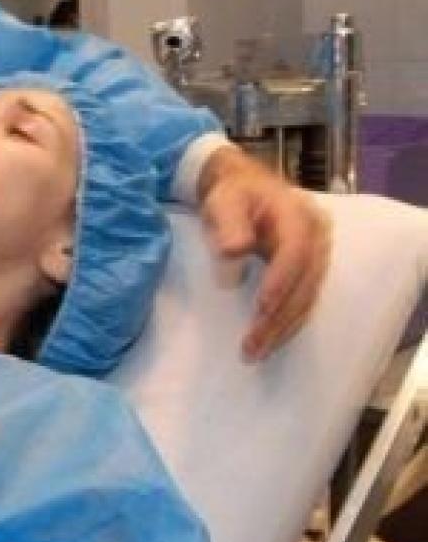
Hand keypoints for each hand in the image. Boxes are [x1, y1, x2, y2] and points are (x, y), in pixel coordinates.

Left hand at [198, 146, 331, 360]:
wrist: (246, 189)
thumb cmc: (233, 196)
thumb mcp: (224, 201)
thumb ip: (229, 223)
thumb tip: (234, 250)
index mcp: (298, 216)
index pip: (295, 252)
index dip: (281, 281)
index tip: (262, 307)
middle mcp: (317, 239)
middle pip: (305, 284)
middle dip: (279, 317)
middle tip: (251, 344)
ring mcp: (317, 258)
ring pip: (306, 299)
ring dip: (283, 328)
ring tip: (254, 352)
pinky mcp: (310, 273)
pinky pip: (303, 302)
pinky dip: (286, 324)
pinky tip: (268, 342)